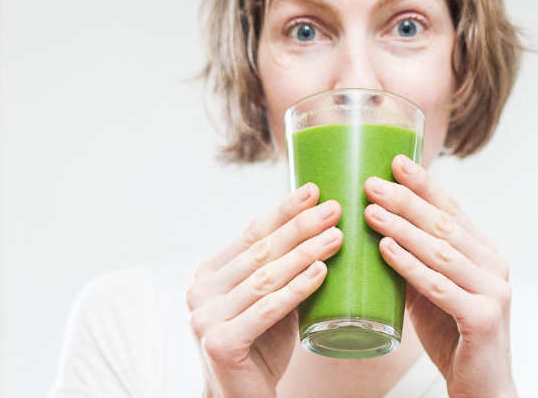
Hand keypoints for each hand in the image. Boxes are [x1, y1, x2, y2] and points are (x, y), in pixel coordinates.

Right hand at [185, 183, 342, 397]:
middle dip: (300, 227)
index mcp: (210, 273)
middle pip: (259, 251)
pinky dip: (296, 288)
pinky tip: (321, 271)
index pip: (250, 233)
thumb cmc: (263, 346)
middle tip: (334, 209)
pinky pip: (266, 309)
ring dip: (305, 253)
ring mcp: (205, 317)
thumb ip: (283, 269)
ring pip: (265, 277)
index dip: (283, 210)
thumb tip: (324, 225)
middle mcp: (200, 290)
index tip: (315, 191)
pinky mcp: (219, 342)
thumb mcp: (271, 299)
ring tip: (337, 237)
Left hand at [364, 155, 517, 397]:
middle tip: (370, 183)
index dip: (424, 184)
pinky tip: (385, 249)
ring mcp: (493, 291)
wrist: (483, 390)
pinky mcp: (484, 318)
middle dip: (406, 200)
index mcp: (484, 253)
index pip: (452, 209)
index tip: (395, 161)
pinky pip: (440, 286)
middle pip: (445, 224)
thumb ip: (416, 261)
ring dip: (402, 227)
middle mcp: (494, 265)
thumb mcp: (432, 292)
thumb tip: (377, 228)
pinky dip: (409, 265)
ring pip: (441, 250)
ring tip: (369, 210)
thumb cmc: (453, 338)